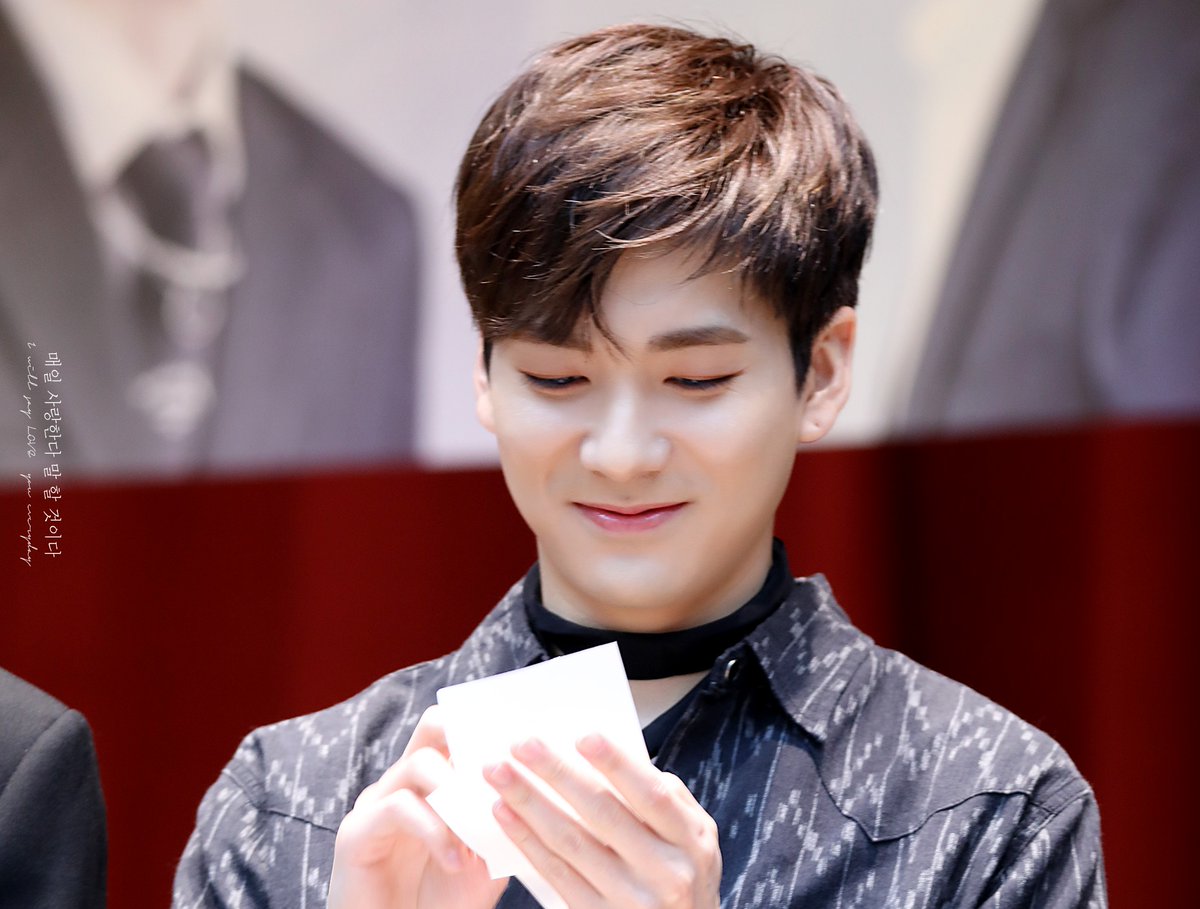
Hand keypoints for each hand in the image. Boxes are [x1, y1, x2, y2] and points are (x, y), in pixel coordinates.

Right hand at [328, 706, 508, 908]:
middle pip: (431, 726)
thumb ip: (501, 827)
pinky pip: (398, 807)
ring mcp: (376, 803)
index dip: (486, 729)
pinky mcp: (356, 832)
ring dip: (457, 795)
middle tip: (497, 767)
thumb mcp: (483, 861)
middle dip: (468, 738)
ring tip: (477, 835)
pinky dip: (434, 831)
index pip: (456, 731)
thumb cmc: (441, 901)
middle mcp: (402, 783)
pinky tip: (455, 861)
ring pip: (419, 763)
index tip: (520, 740)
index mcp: (432, 783)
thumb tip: (532, 791)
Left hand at [483, 735, 720, 908]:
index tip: (583, 737)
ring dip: (530, 803)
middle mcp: (666, 872)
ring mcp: (632, 900)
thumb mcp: (696, 839)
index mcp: (692, 841)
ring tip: (500, 774)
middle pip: (603, 814)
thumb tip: (618, 759)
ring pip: (571, 843)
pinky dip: (527, 841)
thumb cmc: (683, 876)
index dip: (618, 765)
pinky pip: (556, 874)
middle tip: (523, 745)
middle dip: (557, 774)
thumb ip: (668, 800)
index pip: (652, 795)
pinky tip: (506, 815)